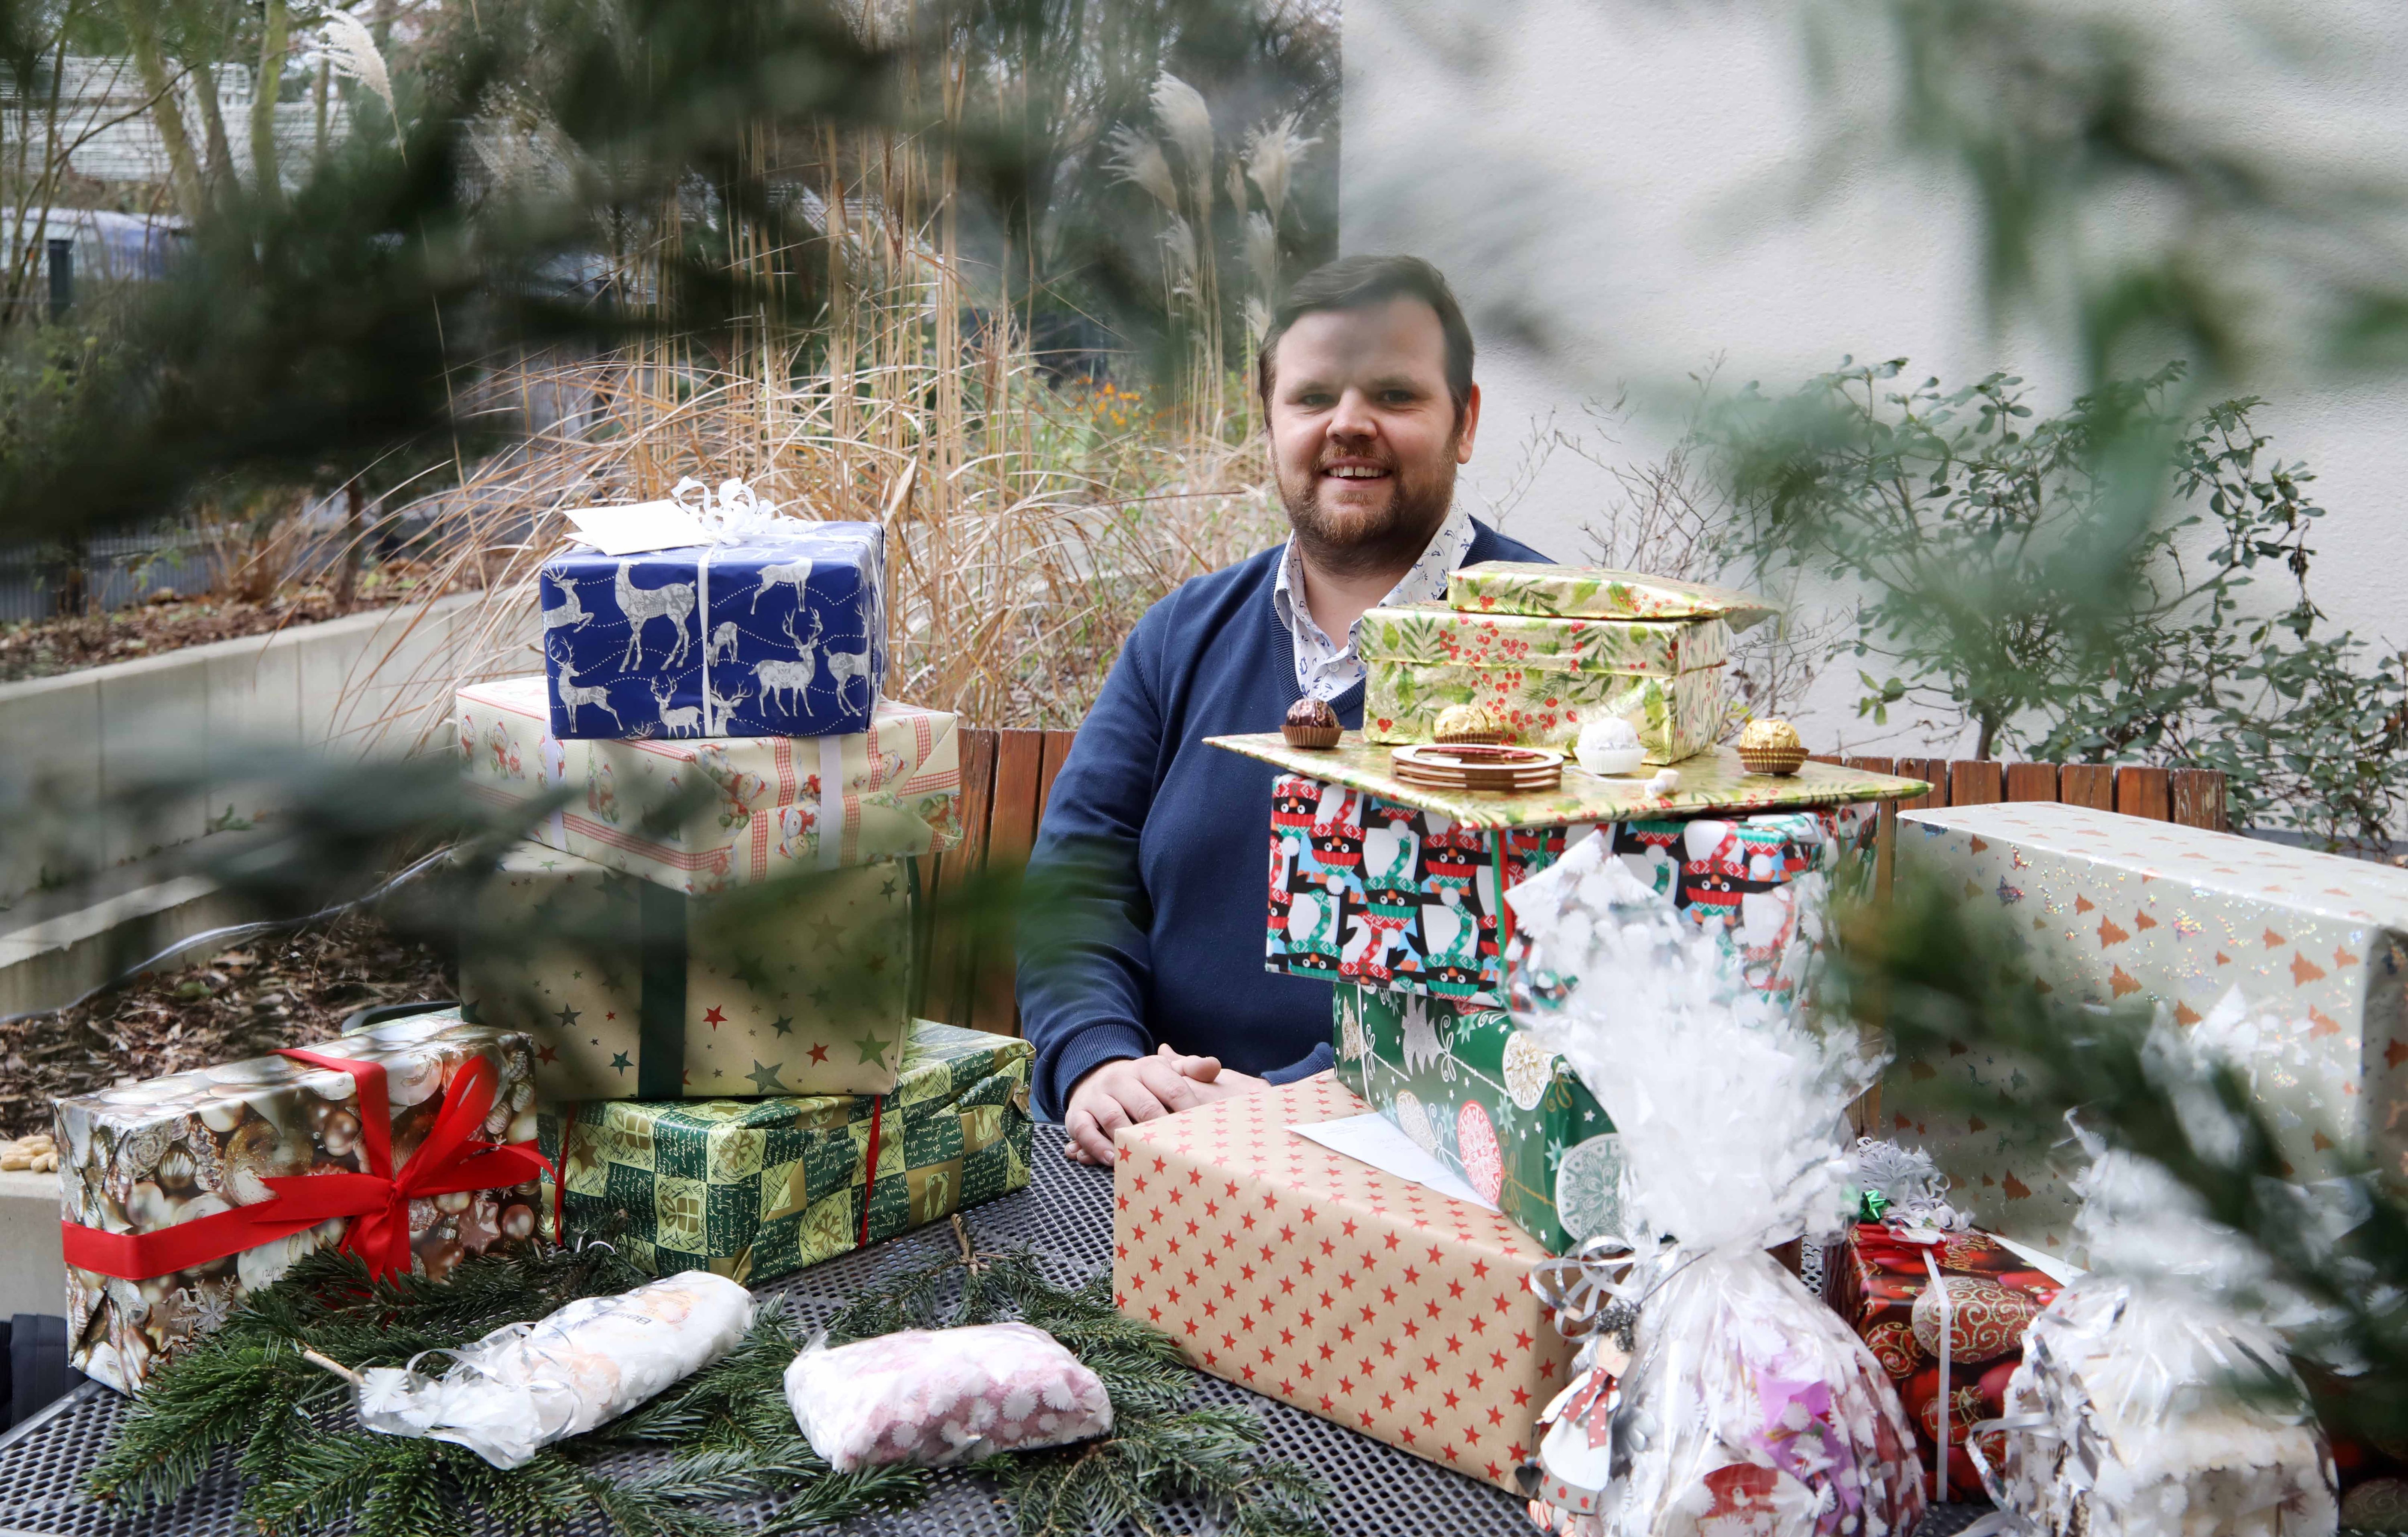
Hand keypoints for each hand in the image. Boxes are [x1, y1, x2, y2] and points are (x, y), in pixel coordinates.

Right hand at [1061, 1047, 1269, 1163]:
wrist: (1095, 1077)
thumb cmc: (1141, 1083)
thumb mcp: (1165, 1070)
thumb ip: (1191, 1068)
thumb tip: (1214, 1067)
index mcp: (1147, 1068)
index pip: (1173, 1087)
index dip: (1190, 1110)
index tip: (1204, 1132)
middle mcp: (1120, 1079)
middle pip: (1145, 1106)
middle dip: (1163, 1131)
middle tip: (1181, 1153)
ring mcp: (1097, 1097)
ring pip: (1113, 1118)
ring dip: (1130, 1140)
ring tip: (1147, 1159)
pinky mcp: (1077, 1114)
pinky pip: (1084, 1131)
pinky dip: (1097, 1147)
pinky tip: (1114, 1160)